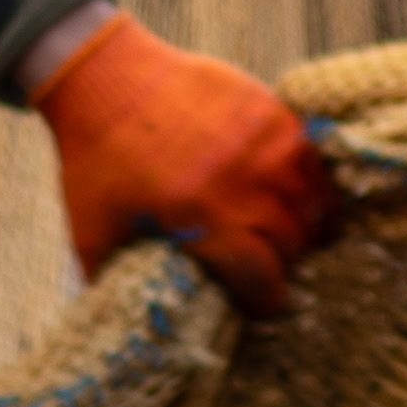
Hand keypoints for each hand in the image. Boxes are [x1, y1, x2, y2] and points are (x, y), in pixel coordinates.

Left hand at [27, 8, 344, 314]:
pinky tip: (298, 195)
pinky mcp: (274, 113)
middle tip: (271, 271)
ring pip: (315, 203)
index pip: (263, 278)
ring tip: (294, 237)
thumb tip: (119, 330)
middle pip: (294, 244)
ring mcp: (266, 143)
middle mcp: (243, 182)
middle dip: (285, 266)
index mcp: (200, 218)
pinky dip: (311, 184)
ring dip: (308, 227)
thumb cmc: (95, 158)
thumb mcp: (91, 230)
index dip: (266, 301)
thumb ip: (108, 281)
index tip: (262, 307)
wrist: (106, 75)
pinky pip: (313, 161)